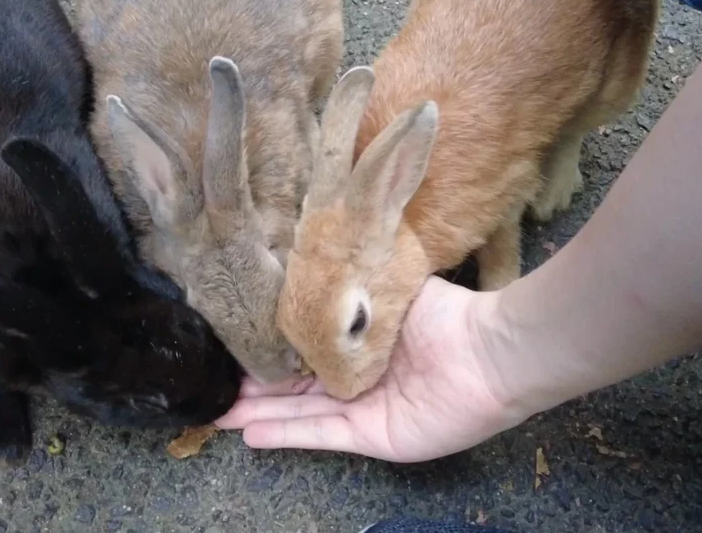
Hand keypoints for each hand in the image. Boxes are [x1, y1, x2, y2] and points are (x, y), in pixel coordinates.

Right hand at [217, 276, 529, 461]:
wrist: (487, 350)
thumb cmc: (446, 314)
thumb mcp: (389, 287)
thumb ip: (352, 287)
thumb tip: (312, 266)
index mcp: (363, 343)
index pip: (307, 350)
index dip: (272, 350)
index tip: (235, 344)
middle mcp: (359, 378)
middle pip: (297, 387)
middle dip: (256, 386)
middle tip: (214, 383)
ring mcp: (364, 409)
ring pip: (300, 413)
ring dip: (260, 413)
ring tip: (217, 411)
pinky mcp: (372, 435)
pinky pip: (321, 435)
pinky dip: (286, 434)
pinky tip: (250, 433)